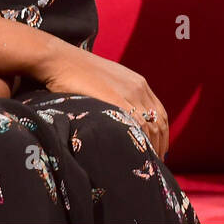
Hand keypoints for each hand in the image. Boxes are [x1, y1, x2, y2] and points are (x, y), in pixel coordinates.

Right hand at [36, 44, 168, 157]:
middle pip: (159, 122)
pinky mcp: (114, 99)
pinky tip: (134, 153)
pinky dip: (139, 140)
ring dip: (151, 147)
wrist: (61, 60)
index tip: (158, 150)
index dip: (163, 134)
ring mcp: (128, 93)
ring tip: (144, 163)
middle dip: (160, 145)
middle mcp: (138, 87)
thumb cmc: (77, 72)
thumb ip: (119, 96)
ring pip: (150, 126)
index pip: (160, 113)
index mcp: (138, 83)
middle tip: (154, 163)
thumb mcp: (107, 82)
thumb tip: (122, 117)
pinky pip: (135, 123)